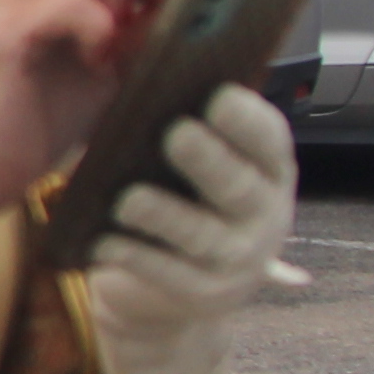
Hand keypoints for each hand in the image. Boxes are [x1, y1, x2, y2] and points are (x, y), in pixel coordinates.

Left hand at [86, 87, 294, 373]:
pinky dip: (133, 256)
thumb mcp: (187, 165)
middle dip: (208, 160)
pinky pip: (167, 274)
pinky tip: (105, 241)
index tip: (218, 96)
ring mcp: (238, 261)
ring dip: (162, 214)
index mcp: (267, 170)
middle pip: (238, 186)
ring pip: (200, 234)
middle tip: (177, 134)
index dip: (247, 120)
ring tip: (129, 199)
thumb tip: (137, 77)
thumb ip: (178, 124)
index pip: (268, 140)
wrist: (168, 293)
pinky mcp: (204, 296)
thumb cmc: (176, 201)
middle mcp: (264, 216)